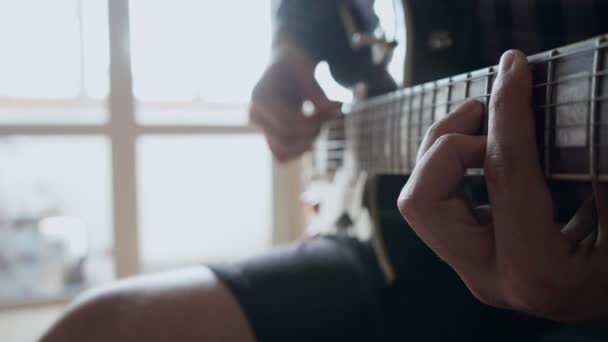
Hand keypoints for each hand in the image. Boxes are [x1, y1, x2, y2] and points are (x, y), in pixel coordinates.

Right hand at [250, 36, 337, 161]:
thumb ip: (317, 91)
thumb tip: (332, 111)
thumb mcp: (305, 68)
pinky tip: (311, 133)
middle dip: (310, 133)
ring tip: (319, 125)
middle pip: (284, 139)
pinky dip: (300, 150)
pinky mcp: (269, 137)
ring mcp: (261, 129)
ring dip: (306, 145)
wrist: (282, 66)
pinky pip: (282, 156)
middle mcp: (256, 115)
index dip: (310, 123)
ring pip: (281, 153)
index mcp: (260, 96)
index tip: (329, 112)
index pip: (285, 122)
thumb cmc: (293, 64)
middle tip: (326, 118)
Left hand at [398, 50, 607, 322]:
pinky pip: (436, 208)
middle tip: (481, 109)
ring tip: (478, 121)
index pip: (506, 174)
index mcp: (537, 272)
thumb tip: (564, 108)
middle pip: (423, 200)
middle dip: (446, 143)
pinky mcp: (470, 260)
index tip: (512, 69)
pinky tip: (479, 149)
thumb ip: (597, 168)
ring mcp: (474, 271)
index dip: (508, 112)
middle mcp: (490, 278)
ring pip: (418, 205)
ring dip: (439, 154)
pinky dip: (447, 169)